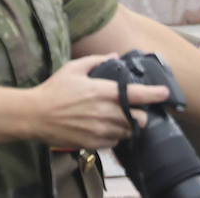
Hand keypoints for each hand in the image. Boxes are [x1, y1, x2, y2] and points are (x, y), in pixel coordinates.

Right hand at [27, 54, 170, 149]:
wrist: (35, 115)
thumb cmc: (53, 90)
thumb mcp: (72, 68)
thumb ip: (95, 61)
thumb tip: (113, 57)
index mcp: (102, 92)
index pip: (137, 95)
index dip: (155, 94)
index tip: (164, 93)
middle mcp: (106, 113)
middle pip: (139, 119)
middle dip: (139, 114)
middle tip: (132, 109)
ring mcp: (101, 130)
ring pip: (128, 132)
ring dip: (127, 125)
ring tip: (116, 118)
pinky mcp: (95, 143)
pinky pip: (115, 142)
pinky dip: (115, 135)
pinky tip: (103, 127)